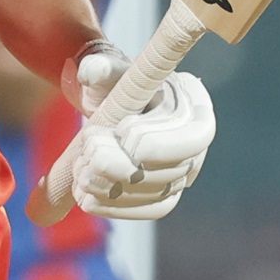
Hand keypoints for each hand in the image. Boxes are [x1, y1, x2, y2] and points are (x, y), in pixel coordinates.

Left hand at [65, 48, 215, 220]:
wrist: (110, 110)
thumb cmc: (116, 86)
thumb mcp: (109, 73)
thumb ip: (101, 68)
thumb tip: (90, 71)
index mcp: (195, 107)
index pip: (198, 135)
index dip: (161, 141)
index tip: (122, 130)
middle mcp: (197, 145)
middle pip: (174, 170)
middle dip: (124, 165)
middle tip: (89, 148)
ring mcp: (183, 174)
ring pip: (159, 194)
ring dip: (114, 187)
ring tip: (80, 168)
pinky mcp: (164, 196)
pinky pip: (149, 210)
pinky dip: (115, 208)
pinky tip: (86, 197)